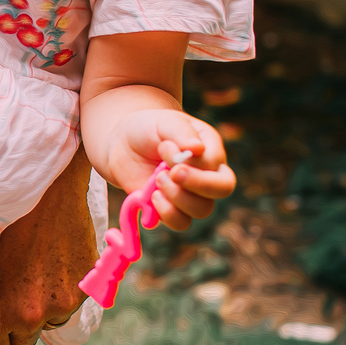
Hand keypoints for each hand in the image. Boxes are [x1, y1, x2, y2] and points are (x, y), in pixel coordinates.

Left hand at [0, 145, 96, 344]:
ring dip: (42, 305)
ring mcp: (61, 304)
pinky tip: (53, 258)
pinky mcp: (84, 288)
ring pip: (49, 322)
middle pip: (22, 341)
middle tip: (12, 286)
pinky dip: (64, 288)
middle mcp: (30, 316)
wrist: (44, 185)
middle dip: (17, 322)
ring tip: (33, 267)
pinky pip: (70, 303)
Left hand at [106, 109, 234, 229]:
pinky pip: (181, 222)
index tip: (165, 148)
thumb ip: (181, 132)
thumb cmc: (148, 128)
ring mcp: (192, 193)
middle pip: (222, 188)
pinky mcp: (173, 208)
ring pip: (203, 209)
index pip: (216, 163)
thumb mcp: (164, 122)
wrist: (123, 143)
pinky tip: (152, 197)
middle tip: (171, 173)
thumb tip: (198, 149)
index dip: (192, 161)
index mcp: (210, 148)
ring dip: (178, 197)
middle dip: (198, 183)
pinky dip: (167, 213)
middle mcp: (207, 173)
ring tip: (157, 179)